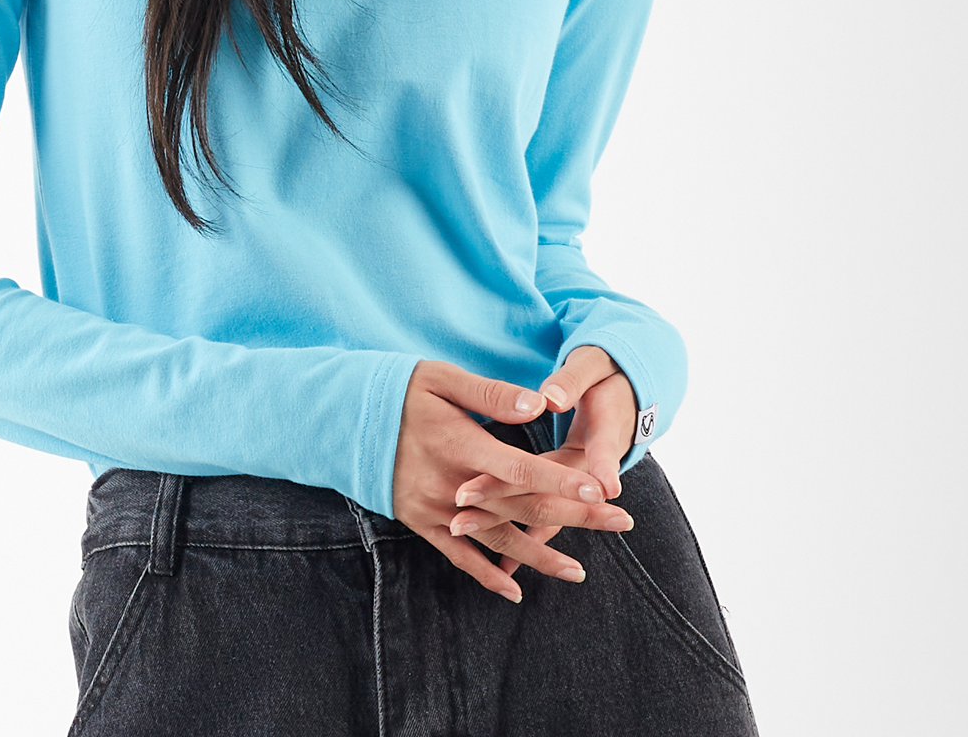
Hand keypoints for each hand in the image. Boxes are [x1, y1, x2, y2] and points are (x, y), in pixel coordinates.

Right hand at [391, 358, 633, 603]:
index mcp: (461, 446)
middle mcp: (452, 485)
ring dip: (539, 557)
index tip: (599, 490)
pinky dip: (486, 573)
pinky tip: (514, 590)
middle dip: (575, 515)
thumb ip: (490, 395)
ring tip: (579, 572)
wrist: (345, 419)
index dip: (561, 480)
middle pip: (522, 506)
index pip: (521, 469)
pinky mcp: (421, 522)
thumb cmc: (400, 390)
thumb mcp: (441, 379)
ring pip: (497, 539)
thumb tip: (536, 405)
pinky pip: (457, 555)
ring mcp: (436, 508)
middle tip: (622, 522)